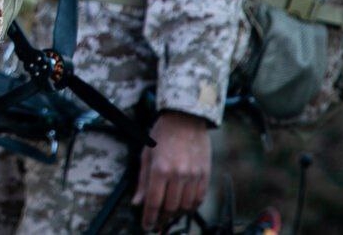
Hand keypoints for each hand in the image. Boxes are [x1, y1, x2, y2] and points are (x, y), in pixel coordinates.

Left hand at [133, 110, 210, 229]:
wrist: (185, 118)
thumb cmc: (162, 134)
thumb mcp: (146, 154)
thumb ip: (143, 181)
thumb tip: (137, 203)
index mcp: (160, 169)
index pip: (154, 203)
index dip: (149, 218)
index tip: (146, 227)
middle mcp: (178, 174)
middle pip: (170, 208)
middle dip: (162, 219)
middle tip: (157, 223)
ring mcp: (194, 175)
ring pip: (186, 206)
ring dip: (177, 215)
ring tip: (169, 215)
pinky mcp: (205, 174)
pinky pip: (199, 198)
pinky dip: (191, 206)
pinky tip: (184, 207)